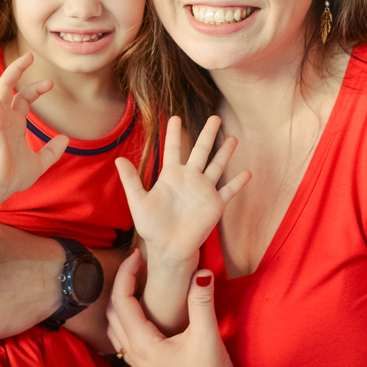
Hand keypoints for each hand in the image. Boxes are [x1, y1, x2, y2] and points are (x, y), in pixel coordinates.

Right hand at [0, 40, 68, 217]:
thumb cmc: (12, 176)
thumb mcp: (40, 163)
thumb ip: (52, 151)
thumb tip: (66, 139)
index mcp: (13, 122)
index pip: (23, 97)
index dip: (36, 88)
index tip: (50, 84)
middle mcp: (1, 116)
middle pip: (5, 84)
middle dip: (16, 68)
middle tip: (29, 54)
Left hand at [107, 249, 242, 366]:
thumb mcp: (207, 336)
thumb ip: (201, 301)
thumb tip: (201, 272)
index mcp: (144, 344)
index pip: (121, 301)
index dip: (126, 274)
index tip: (137, 255)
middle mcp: (135, 355)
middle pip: (113, 312)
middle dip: (122, 285)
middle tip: (138, 265)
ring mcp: (139, 365)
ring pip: (115, 328)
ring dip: (120, 304)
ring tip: (138, 285)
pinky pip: (123, 340)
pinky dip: (125, 320)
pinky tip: (143, 314)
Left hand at [116, 115, 249, 266]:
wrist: (168, 248)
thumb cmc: (152, 227)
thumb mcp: (138, 202)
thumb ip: (131, 180)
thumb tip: (118, 160)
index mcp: (171, 176)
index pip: (174, 149)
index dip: (174, 133)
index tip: (175, 117)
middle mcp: (189, 179)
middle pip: (201, 151)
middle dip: (208, 134)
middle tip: (215, 117)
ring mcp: (203, 190)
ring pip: (217, 166)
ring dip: (225, 153)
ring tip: (233, 138)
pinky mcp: (214, 204)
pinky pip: (228, 190)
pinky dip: (238, 182)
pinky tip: (247, 172)